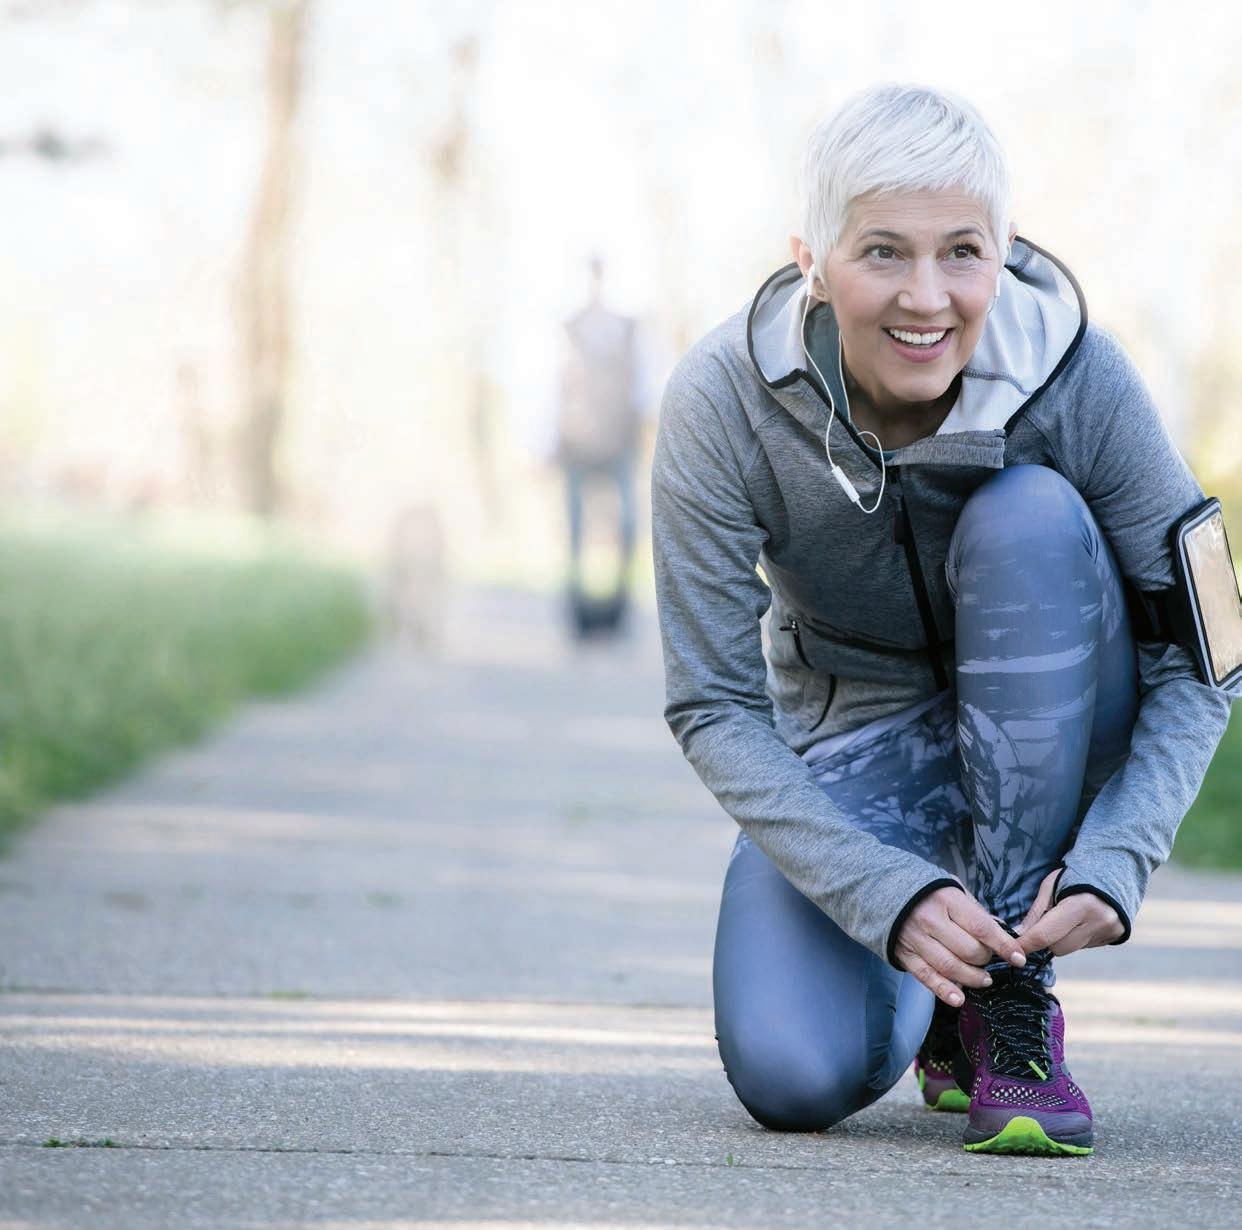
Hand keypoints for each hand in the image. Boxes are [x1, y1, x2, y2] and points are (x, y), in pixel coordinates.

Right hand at [893, 886, 1027, 1007]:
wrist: (881, 890)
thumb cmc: (926, 891)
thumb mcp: (951, 888)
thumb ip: (975, 910)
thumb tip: (1002, 930)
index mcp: (946, 900)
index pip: (981, 927)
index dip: (1003, 945)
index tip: (1018, 958)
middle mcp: (930, 920)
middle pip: (968, 950)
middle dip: (986, 959)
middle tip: (989, 959)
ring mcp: (916, 939)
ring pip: (950, 967)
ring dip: (972, 978)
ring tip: (984, 980)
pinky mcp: (904, 955)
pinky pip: (926, 977)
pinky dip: (944, 991)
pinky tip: (959, 999)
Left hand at [1016, 869, 1124, 956]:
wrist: (1113, 871)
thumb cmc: (1075, 876)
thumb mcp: (1051, 885)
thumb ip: (1036, 912)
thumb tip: (1019, 934)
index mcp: (1080, 906)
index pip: (1046, 934)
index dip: (1026, 943)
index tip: (1014, 947)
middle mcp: (1097, 923)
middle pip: (1058, 948)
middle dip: (1046, 939)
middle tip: (1046, 921)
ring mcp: (1108, 932)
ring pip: (1070, 950)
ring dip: (1060, 939)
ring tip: (1065, 918)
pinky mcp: (1114, 938)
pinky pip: (1083, 946)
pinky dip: (1075, 938)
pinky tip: (1079, 921)